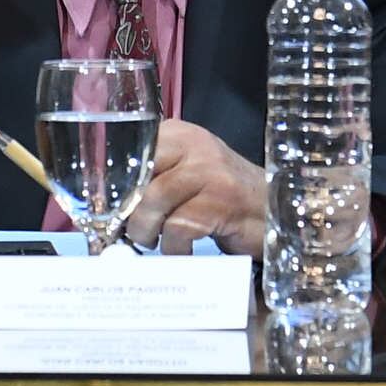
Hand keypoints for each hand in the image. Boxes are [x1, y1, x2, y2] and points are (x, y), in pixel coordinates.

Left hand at [123, 120, 266, 253]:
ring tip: (155, 242)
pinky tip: (183, 250)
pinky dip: (174, 247)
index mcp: (180, 134)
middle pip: (138, 175)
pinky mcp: (221, 202)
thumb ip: (156, 179)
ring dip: (147, 231)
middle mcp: (194, 145)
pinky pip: (178, 227)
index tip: (108, 210)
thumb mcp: (190, 174)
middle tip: (129, 232)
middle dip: (127, 210)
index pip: (132, 151)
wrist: (277, 209)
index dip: (114, 185)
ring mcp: (210, 172)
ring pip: (153, 201)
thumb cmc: (225, 197)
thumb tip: (111, 206)